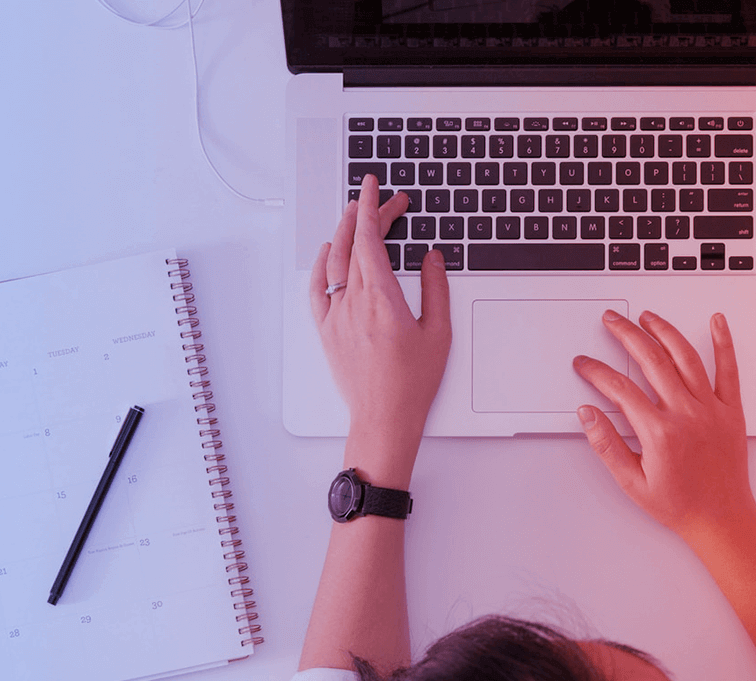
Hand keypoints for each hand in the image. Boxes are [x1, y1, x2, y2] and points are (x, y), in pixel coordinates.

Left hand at [309, 175, 450, 478]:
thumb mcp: (438, 332)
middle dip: (366, 215)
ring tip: (355, 216)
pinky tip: (328, 253)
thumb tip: (432, 258)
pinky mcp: (326, 331)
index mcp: (382, 298)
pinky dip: (321, 265)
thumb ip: (436, 289)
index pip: (370, 239)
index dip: (373, 208)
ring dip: (343, 233)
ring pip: (333, 262)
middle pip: (353, 244)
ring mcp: (336, 316)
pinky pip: (317, 289)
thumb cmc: (412, 383)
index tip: (376, 188)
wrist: (383, 417)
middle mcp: (354, 302)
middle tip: (381, 200)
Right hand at [573, 310, 755, 539]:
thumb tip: (588, 414)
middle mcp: (687, 415)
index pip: (620, 390)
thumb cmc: (679, 504)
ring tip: (647, 317)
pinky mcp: (732, 411)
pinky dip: (723, 343)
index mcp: (660, 433)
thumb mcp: (631, 481)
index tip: (584, 363)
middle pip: (652, 361)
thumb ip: (606, 444)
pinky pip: (729, 370)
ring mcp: (712, 410)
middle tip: (612, 321)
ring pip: (686, 358)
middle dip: (627, 335)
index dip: (597, 372)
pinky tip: (716, 323)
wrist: (722, 519)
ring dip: (664, 332)